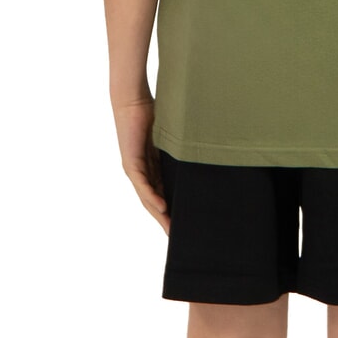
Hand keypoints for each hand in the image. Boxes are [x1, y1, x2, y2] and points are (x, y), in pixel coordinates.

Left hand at [113, 96, 170, 234]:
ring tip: (170, 229)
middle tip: (177, 237)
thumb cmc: (153, 113)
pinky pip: (143, 184)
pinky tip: (162, 207)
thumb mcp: (173, 137)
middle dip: (165, 220)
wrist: (132, 100)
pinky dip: (152, 197)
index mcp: (152, 168)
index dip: (171, 210)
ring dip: (159, 214)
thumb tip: (206, 153)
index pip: (162, 194)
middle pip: (154, 202)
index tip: (183, 224)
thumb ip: (182, 149)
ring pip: (148, 198)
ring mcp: (135, 169)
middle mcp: (142, 172)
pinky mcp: (131, 162)